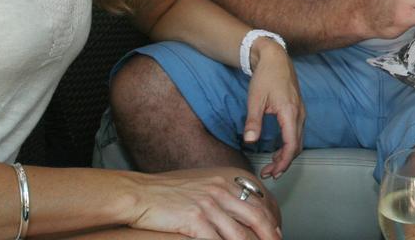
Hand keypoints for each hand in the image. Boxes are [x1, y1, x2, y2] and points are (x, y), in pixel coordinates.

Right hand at [130, 167, 281, 239]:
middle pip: (255, 216)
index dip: (269, 219)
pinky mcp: (195, 220)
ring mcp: (208, 205)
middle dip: (269, 234)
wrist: (139, 193)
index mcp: (222, 181)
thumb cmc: (165, 191)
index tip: (275, 231)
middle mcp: (219, 190)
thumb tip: (234, 208)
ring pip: (239, 233)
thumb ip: (219, 193)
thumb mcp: (199, 184)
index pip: (255, 201)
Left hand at [244, 38, 304, 178]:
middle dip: (284, 163)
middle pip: (297, 146)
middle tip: (269, 173)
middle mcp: (299, 114)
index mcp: (290, 113)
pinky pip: (297, 132)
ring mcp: (301, 112)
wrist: (276, 58)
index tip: (272, 172)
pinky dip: (289, 145)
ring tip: (272, 165)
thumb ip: (253, 122)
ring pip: (298, 140)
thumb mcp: (255, 99)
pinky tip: (278, 149)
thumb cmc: (265, 76)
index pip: (291, 145)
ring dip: (287, 155)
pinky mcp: (298, 110)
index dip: (283, 162)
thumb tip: (249, 141)